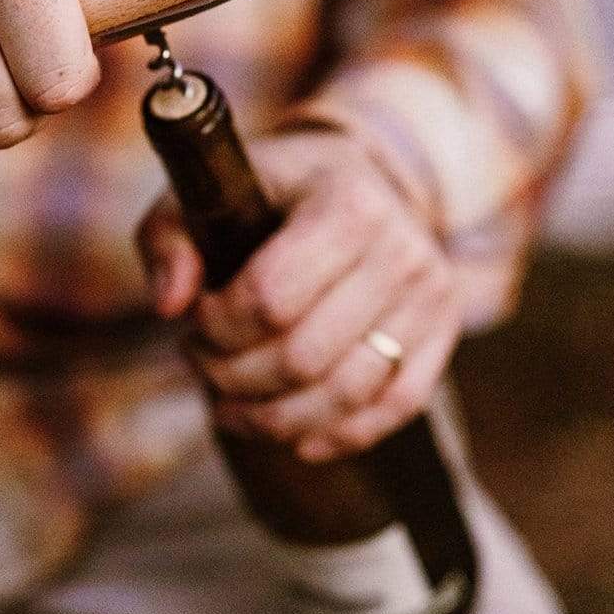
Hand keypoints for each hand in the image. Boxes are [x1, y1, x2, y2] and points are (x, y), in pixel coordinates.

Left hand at [136, 132, 463, 461]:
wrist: (350, 176)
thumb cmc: (268, 189)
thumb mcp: (208, 191)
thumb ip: (170, 237)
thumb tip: (169, 306)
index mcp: (345, 200)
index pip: (271, 297)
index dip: (217, 327)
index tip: (192, 321)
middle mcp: (401, 245)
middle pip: (304, 355)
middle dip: (235, 375)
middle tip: (201, 361)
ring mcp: (430, 291)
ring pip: (347, 392)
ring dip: (275, 416)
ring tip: (229, 403)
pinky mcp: (444, 329)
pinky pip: (396, 406)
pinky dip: (339, 434)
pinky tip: (292, 437)